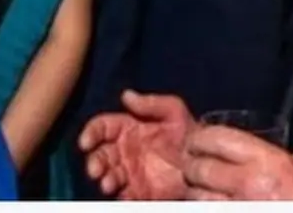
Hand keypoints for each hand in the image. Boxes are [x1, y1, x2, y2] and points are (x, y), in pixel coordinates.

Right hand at [78, 90, 195, 199]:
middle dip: (94, 162)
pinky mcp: (140, 191)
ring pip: (108, 176)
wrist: (206, 160)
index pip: (101, 128)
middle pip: (99, 155)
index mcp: (127, 128)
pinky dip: (120, 196)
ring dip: (105, 180)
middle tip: (96, 170)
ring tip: (109, 183)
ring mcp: (131, 172)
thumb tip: (125, 95)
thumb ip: (150, 103)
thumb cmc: (189, 131)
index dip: (90, 133)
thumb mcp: (173, 110)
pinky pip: (125, 195)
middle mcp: (124, 151)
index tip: (86, 142)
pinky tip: (123, 194)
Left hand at [183, 124, 292, 200]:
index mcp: (269, 164)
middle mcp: (247, 187)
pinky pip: (202, 212)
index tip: (197, 139)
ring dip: (195, 191)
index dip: (201, 137)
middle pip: (197, 167)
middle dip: (193, 165)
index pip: (216, 138)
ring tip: (201, 188)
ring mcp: (234, 209)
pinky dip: (201, 207)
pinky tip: (210, 204)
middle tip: (194, 163)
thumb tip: (287, 153)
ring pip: (194, 196)